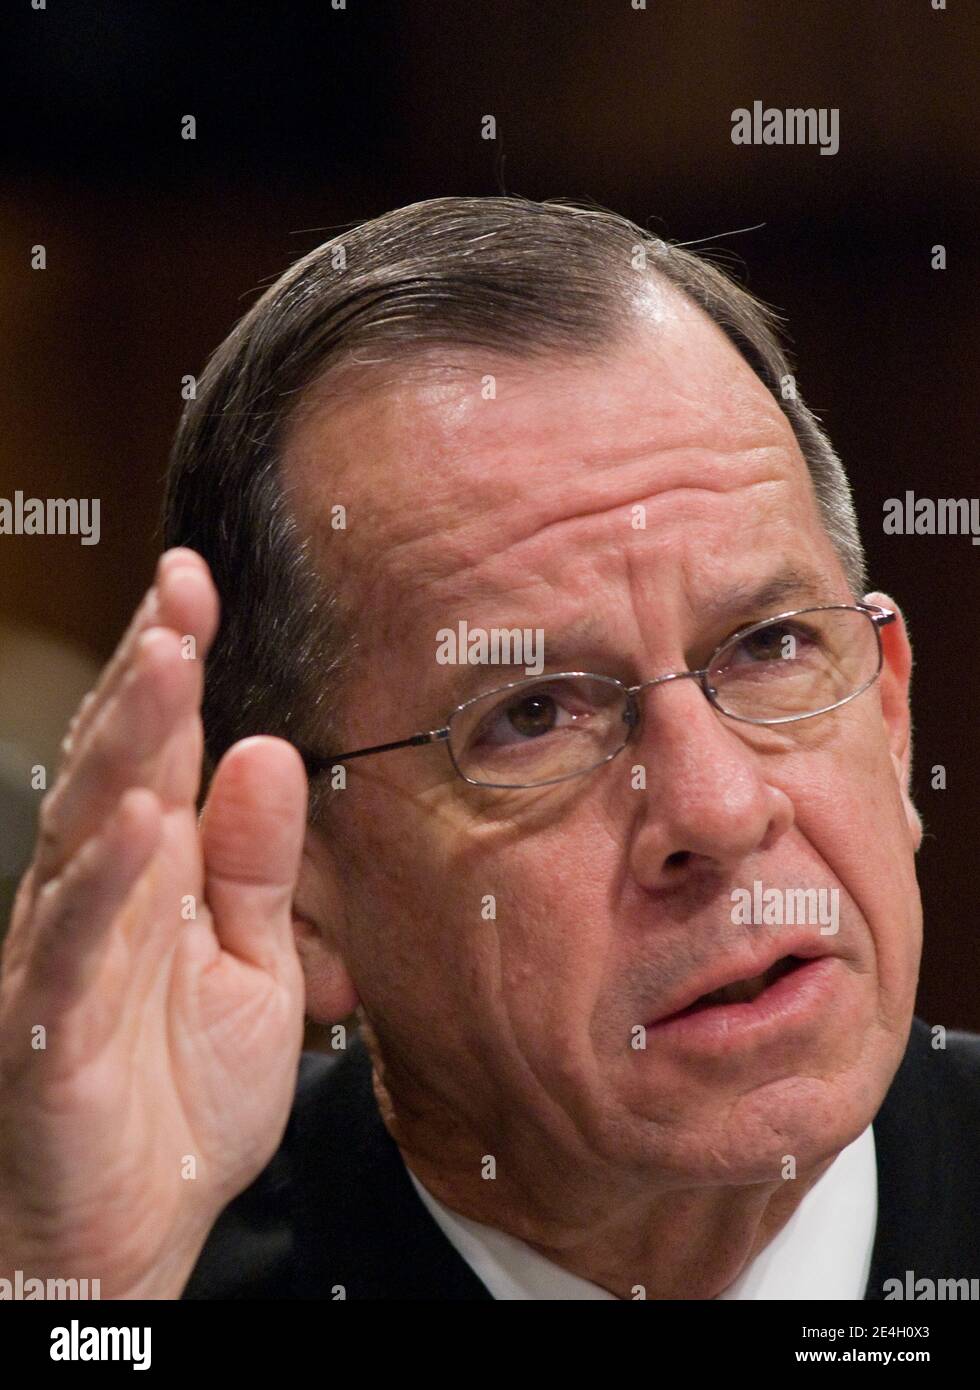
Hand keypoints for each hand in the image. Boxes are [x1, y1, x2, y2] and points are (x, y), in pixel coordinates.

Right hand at [0, 548, 308, 1297]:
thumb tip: (263, 750)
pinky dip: (101, 885)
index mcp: (152, 874)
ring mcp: (63, 957)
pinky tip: (134, 823)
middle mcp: (98, 897)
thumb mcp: (253, 965)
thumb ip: (257, 866)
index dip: (173, 663)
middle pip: (117, 767)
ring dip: (125, 747)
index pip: (160, 750)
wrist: (137, 1227)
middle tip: (180, 593)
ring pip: (84, 832)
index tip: (196, 581)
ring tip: (165, 665)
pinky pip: (72, 949)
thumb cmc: (185, 1092)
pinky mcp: (48, 1032)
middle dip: (149, 674)